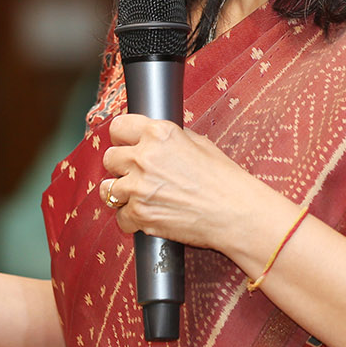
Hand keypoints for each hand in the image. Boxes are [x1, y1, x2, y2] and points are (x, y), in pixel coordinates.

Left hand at [98, 113, 281, 253]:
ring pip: (108, 189)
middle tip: (136, 174)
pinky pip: (120, 217)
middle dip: (120, 166)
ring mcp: (139, 187)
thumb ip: (169, 138)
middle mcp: (145, 157)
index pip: (118, 127)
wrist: (237, 214)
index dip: (122, 138)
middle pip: (109, 158)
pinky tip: (148, 215)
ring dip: (121, 193)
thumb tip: (151, 137)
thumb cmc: (224, 180)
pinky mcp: (140, 214)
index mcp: (159, 133)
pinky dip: (131, 219)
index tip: (125, 145)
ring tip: (140, 196)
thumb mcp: (199, 143)